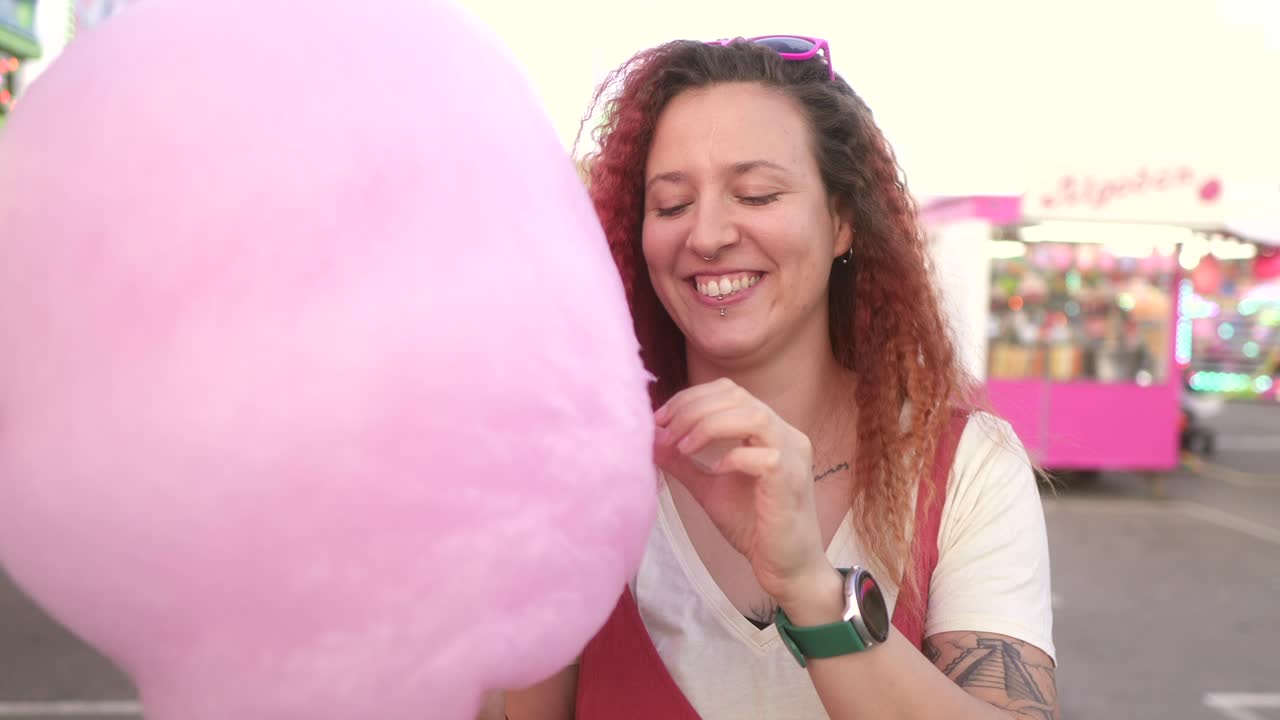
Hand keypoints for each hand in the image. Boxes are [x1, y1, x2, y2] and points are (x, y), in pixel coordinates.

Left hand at [654, 378, 831, 606]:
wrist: (785, 567)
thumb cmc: (753, 526)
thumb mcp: (708, 487)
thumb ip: (684, 463)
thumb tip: (652, 440)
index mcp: (769, 429)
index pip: (729, 391)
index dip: (691, 397)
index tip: (661, 419)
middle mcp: (786, 434)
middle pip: (737, 396)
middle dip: (693, 409)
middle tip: (664, 431)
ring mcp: (793, 456)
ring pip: (753, 415)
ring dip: (709, 425)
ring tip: (682, 446)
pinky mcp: (792, 482)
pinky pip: (764, 456)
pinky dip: (732, 458)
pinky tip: (713, 471)